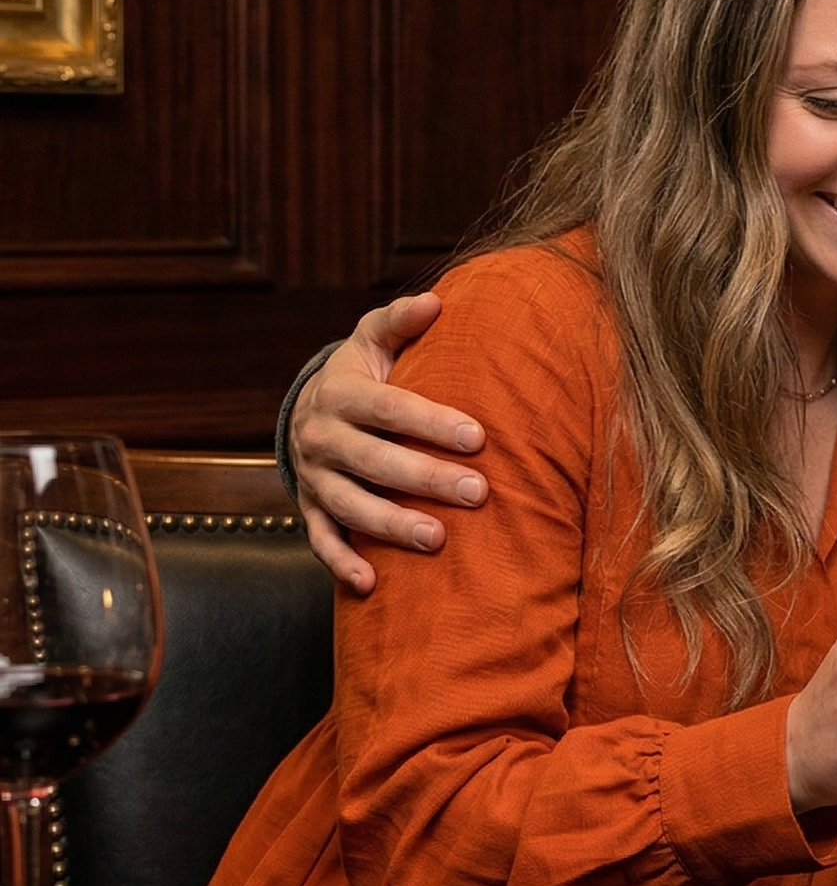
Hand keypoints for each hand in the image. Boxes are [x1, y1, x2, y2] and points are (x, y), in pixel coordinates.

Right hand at [290, 293, 490, 592]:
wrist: (309, 408)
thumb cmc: (363, 372)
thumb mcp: (373, 339)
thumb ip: (401, 321)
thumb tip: (437, 300)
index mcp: (340, 393)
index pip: (388, 409)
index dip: (431, 423)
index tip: (478, 438)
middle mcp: (321, 436)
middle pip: (373, 461)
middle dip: (425, 479)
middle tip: (477, 493)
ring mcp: (313, 476)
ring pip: (349, 505)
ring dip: (391, 525)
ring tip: (437, 539)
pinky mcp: (309, 507)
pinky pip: (321, 540)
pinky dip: (341, 563)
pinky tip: (371, 585)